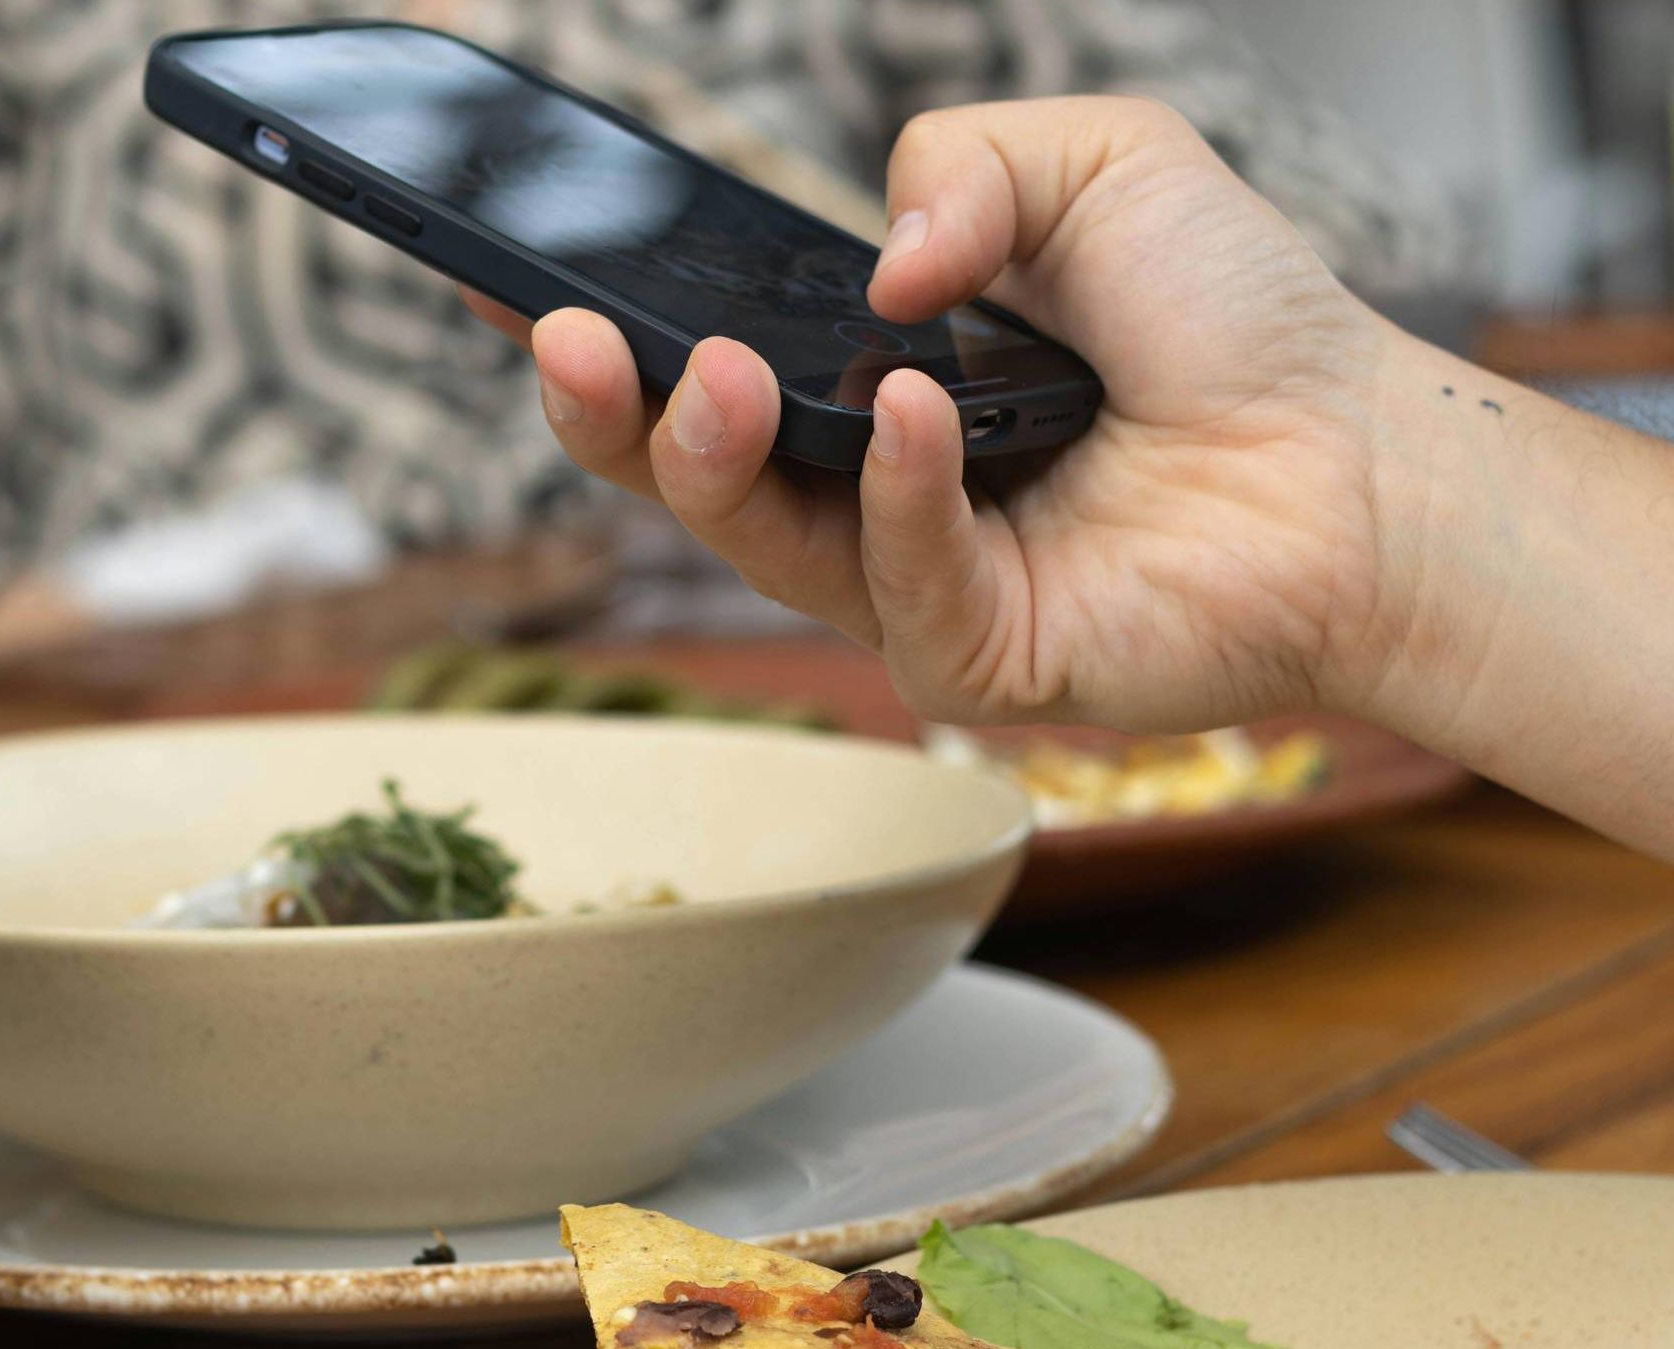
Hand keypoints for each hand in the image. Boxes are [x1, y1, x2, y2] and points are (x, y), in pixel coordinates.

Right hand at [470, 96, 1401, 732]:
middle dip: (611, 412)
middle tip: (572, 337)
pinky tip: (913, 416)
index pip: (703, 364)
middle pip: (689, 473)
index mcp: (869, 384)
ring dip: (716, 455)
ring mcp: (910, 584)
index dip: (607, 335)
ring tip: (718, 375)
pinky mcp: (973, 659)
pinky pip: (898, 584)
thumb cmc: (1235, 320)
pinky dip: (896, 496)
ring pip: (759, 541)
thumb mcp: (1096, 163)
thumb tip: (880, 270)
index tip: (516, 284)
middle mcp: (866, 491)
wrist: (1359, 458)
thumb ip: (964, 164)